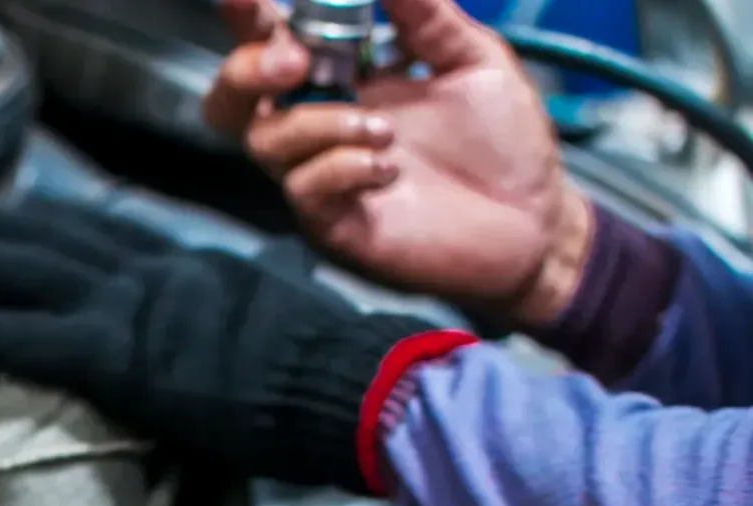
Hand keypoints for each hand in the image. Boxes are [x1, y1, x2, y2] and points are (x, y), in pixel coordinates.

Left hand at [0, 192, 432, 493]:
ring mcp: (130, 309)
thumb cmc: (329, 371)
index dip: (40, 222)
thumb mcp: (281, 312)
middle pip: (44, 232)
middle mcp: (150, 271)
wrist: (351, 387)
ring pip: (19, 266)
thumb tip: (261, 287)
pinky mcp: (115, 357)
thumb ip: (250, 298)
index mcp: (188, 265)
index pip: (99, 231)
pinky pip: (21, 337)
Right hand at [206, 0, 592, 329]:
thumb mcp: (474, 60)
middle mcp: (320, 126)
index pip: (276, 41)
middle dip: (248, 70)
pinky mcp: (334, 223)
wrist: (535, 221)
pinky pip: (304, 188)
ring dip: (319, 123)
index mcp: (344, 79)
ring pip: (266, 140)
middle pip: (232, 100)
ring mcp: (322, 176)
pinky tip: (389, 170)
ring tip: (385, 131)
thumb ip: (428, 18)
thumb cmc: (502, 143)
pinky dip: (343, 168)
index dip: (249, 17)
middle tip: (294, 61)